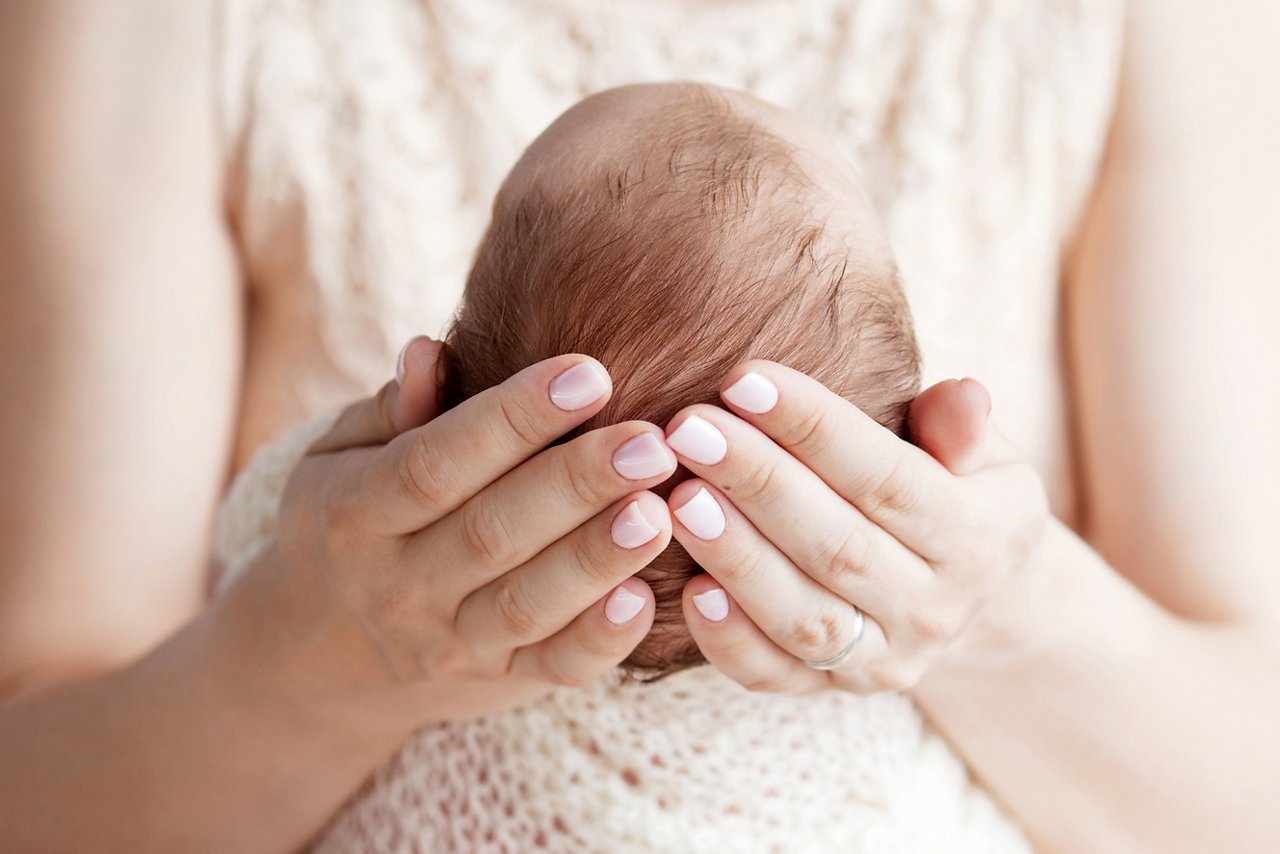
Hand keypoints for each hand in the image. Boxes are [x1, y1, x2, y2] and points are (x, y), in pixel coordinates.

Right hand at [229, 339, 677, 728]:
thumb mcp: (338, 458)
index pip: (437, 462)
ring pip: (528, 603)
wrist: (321, 662)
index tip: (589, 374)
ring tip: (660, 511)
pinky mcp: (500, 682)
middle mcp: (400, 584)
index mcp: (357, 512)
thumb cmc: (348, 523)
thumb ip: (390, 409)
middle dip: (576, 484)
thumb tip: (427, 352)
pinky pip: (554, 668)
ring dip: (598, 559)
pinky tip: (647, 599)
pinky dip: (600, 640)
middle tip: (651, 443)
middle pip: (492, 532)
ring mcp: (451, 642)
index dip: (512, 418)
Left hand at [661, 361, 1048, 693]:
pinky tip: (685, 588)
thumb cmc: (961, 498)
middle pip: (836, 546)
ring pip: (802, 615)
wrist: (979, 610)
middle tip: (688, 429)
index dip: (814, 428)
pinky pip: (773, 673)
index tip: (742, 379)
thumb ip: (964, 430)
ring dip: (736, 557)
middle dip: (757, 483)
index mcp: (977, 539)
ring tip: (677, 497)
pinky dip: (728, 639)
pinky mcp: (830, 689)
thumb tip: (962, 395)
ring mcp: (882, 660)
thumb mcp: (989, 460)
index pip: (886, 478)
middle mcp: (933, 609)